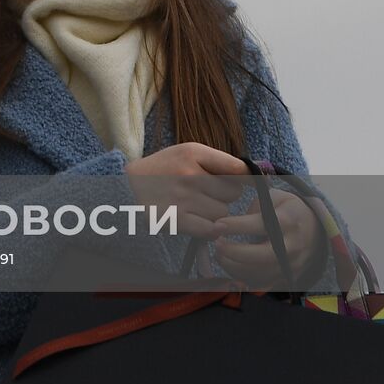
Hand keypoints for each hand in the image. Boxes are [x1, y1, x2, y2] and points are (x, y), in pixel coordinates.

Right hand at [123, 142, 248, 238]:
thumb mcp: (187, 153)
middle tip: (206, 194)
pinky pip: (210, 229)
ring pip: (222, 213)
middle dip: (224, 196)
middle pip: (232, 193)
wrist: (124, 188)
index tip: (255, 182)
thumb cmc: (163, 170)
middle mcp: (188, 174)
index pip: (238, 167)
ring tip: (195, 206)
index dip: (249, 178)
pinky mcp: (175, 219)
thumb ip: (220, 161)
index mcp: (192, 153)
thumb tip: (258, 174)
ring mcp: (181, 198)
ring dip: (214, 213)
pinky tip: (198, 221)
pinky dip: (209, 229)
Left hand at [214, 189, 323, 288]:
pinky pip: (261, 283)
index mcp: (288, 221)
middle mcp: (292, 246)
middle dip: (235, 251)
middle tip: (216, 243)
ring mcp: (290, 265)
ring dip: (234, 266)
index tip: (217, 224)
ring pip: (260, 273)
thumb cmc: (287, 210)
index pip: (260, 225)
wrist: (315, 231)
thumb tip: (237, 220)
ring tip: (219, 254)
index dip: (237, 226)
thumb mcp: (275, 198)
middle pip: (262, 255)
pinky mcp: (286, 278)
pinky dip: (242, 277)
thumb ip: (256, 206)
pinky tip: (229, 265)